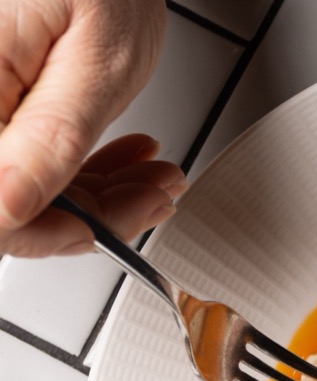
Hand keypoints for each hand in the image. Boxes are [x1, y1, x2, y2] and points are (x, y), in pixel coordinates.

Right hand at [0, 0, 177, 255]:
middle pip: (2, 201)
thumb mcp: (99, 60)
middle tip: (152, 197)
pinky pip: (18, 155)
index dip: (47, 234)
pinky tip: (120, 164)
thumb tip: (11, 208)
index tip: (109, 228)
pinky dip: (73, 169)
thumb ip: (53, 137)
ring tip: (151, 179)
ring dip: (88, 195)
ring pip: (13, 186)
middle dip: (84, 213)